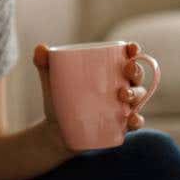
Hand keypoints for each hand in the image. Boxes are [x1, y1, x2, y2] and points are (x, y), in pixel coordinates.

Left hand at [32, 41, 147, 147]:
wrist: (54, 131)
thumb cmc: (58, 100)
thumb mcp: (51, 81)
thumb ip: (45, 64)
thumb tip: (40, 48)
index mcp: (108, 72)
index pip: (126, 58)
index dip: (133, 51)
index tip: (131, 48)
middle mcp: (120, 87)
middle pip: (136, 76)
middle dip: (136, 70)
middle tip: (127, 69)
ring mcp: (122, 107)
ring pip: (138, 97)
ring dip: (136, 94)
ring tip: (123, 95)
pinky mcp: (119, 126)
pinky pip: (135, 122)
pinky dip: (137, 121)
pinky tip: (132, 120)